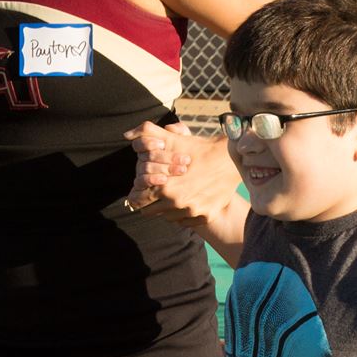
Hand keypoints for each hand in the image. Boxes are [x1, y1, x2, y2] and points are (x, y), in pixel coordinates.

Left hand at [124, 120, 238, 227]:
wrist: (229, 159)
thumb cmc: (198, 149)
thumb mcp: (172, 140)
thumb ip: (146, 135)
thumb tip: (127, 135)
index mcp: (164, 187)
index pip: (138, 201)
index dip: (138, 195)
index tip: (143, 191)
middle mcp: (176, 203)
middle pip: (151, 212)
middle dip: (152, 202)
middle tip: (159, 193)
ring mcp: (191, 211)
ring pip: (168, 217)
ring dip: (168, 208)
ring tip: (175, 195)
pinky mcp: (205, 216)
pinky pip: (186, 222)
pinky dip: (184, 214)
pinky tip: (188, 201)